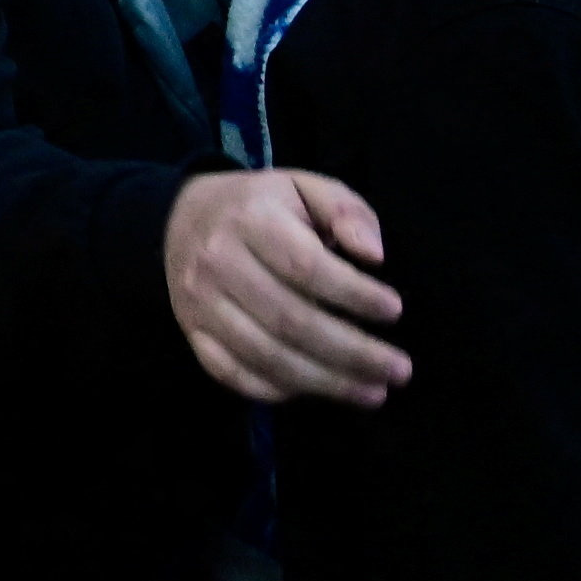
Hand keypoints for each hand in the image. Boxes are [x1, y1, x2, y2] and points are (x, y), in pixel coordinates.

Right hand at [163, 170, 408, 404]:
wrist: (182, 219)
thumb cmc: (263, 206)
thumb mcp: (306, 187)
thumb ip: (346, 211)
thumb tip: (374, 255)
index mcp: (251, 219)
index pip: (305, 266)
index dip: (354, 294)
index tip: (395, 311)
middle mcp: (218, 263)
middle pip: (289, 320)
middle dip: (352, 352)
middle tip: (399, 370)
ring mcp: (199, 303)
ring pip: (265, 355)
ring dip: (325, 382)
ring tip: (373, 393)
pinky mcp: (192, 334)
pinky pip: (233, 374)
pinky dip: (277, 390)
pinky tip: (318, 392)